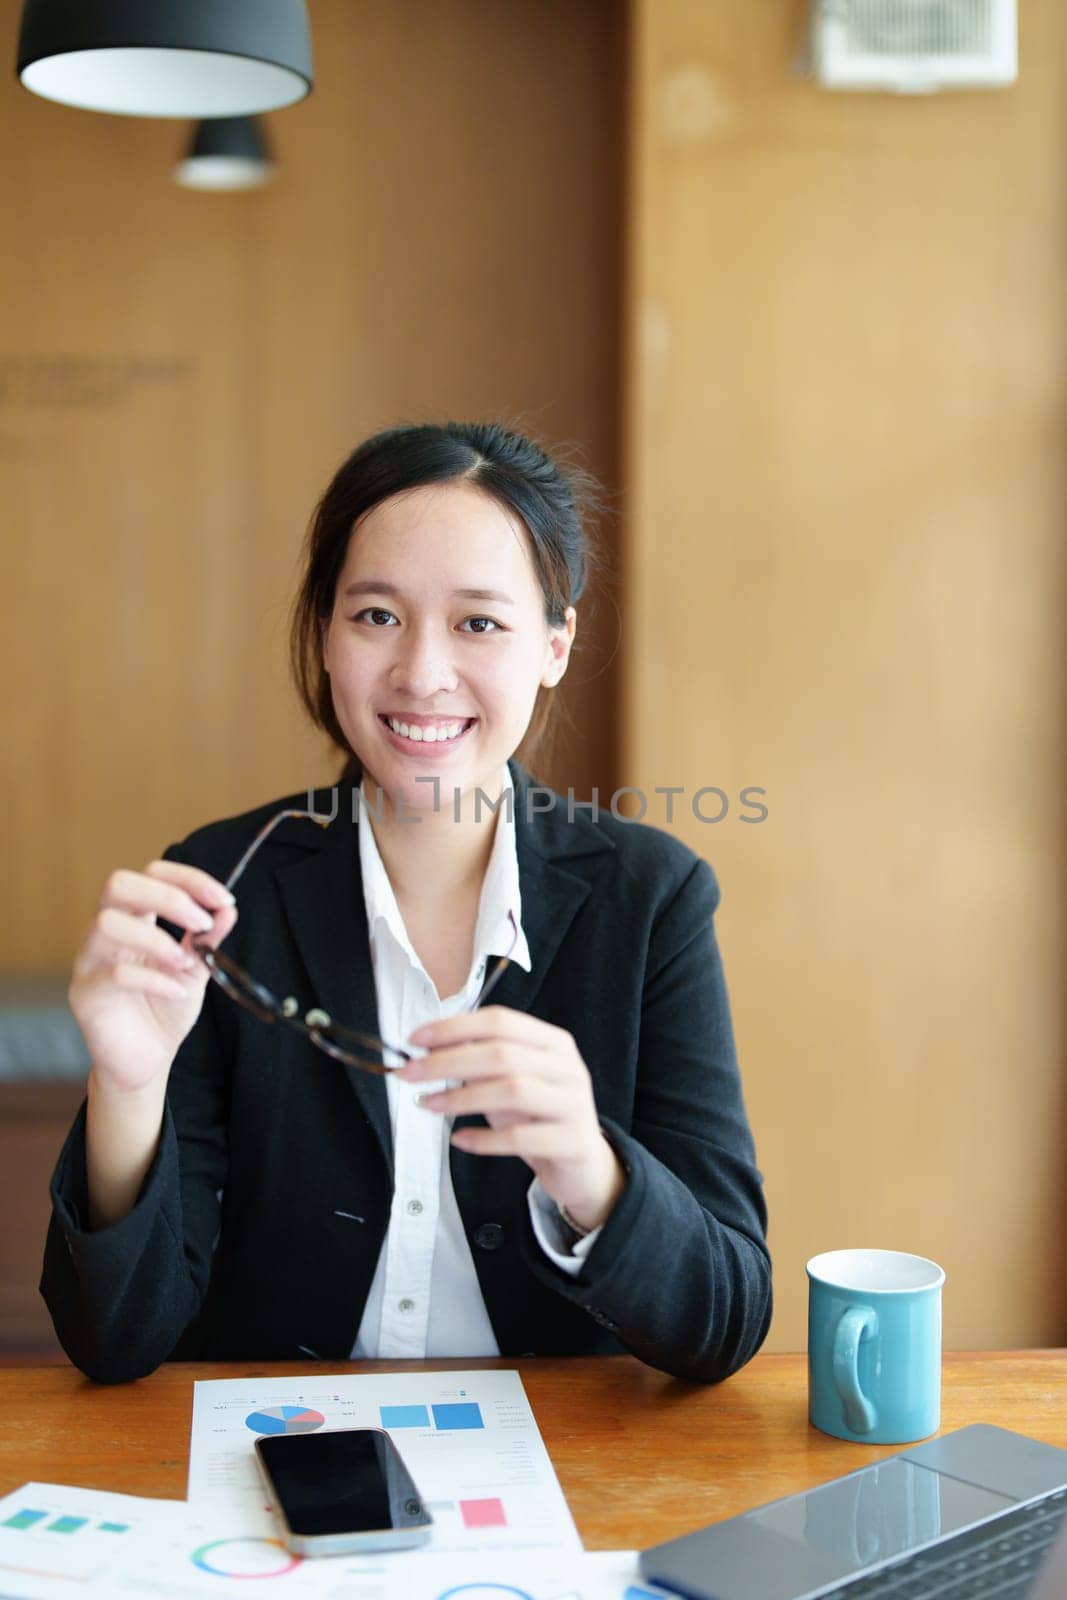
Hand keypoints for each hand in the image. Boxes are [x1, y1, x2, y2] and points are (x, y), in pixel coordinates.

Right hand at [69, 861, 237, 1095]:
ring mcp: (89, 961)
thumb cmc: (165, 1009)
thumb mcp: (196, 969)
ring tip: (184, 963)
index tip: (223, 900)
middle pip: (118, 884)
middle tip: (202, 923)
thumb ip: (208, 939)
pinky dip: (154, 979)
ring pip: (108, 923)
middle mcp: (105, 933)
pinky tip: (176, 991)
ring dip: (157, 939)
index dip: (187, 878)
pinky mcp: (86, 995)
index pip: (150, 873)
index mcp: (134, 919)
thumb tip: (228, 909)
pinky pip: (114, 974)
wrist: (146, 1061)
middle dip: (168, 896)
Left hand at [399, 1007, 625, 1231]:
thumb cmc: (538, 1116)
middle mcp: (568, 1067)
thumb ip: (481, 1063)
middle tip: (409, 1073)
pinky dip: (484, 1139)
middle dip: (448, 1061)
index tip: (415, 1039)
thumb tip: (429, 1050)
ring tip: (428, 1104)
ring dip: (461, 1097)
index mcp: (553, 1041)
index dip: (455, 1028)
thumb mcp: (512, 1081)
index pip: (500, 1021)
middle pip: (502, 1053)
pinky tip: (459, 1140)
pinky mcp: (572, 1141)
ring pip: (512, 1090)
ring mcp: (573, 1103)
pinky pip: (520, 1137)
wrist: (583, 1164)